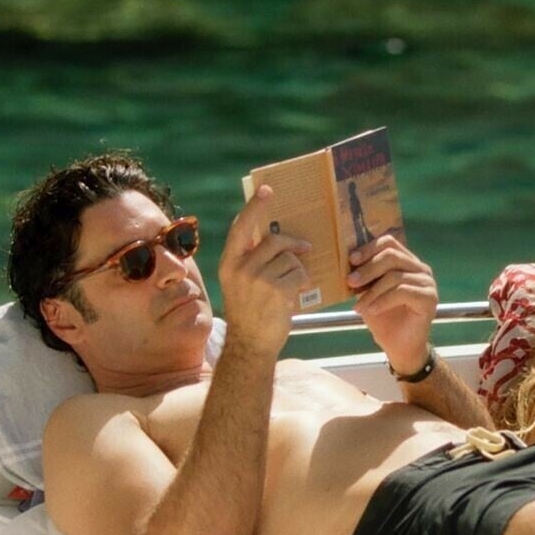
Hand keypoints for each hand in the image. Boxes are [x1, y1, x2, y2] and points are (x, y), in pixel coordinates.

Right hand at [218, 185, 310, 354]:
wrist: (250, 344)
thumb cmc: (251, 313)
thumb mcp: (242, 282)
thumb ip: (253, 260)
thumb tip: (279, 240)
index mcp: (229, 262)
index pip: (242, 227)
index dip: (255, 207)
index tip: (267, 190)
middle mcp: (240, 267)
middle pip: (275, 241)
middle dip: (293, 245)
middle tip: (304, 249)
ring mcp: (257, 278)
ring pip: (290, 259)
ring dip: (298, 271)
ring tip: (292, 287)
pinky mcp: (275, 290)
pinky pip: (299, 274)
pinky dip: (303, 283)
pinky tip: (295, 295)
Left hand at [347, 234, 435, 373]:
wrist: (399, 346)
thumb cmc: (384, 319)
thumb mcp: (368, 292)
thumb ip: (364, 275)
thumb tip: (346, 261)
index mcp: (406, 262)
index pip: (389, 243)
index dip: (369, 248)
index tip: (351, 260)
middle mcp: (420, 269)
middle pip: (391, 256)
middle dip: (368, 269)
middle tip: (351, 282)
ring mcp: (427, 283)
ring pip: (395, 276)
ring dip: (372, 291)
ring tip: (358, 305)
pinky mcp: (430, 298)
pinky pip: (402, 292)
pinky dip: (382, 301)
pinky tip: (371, 311)